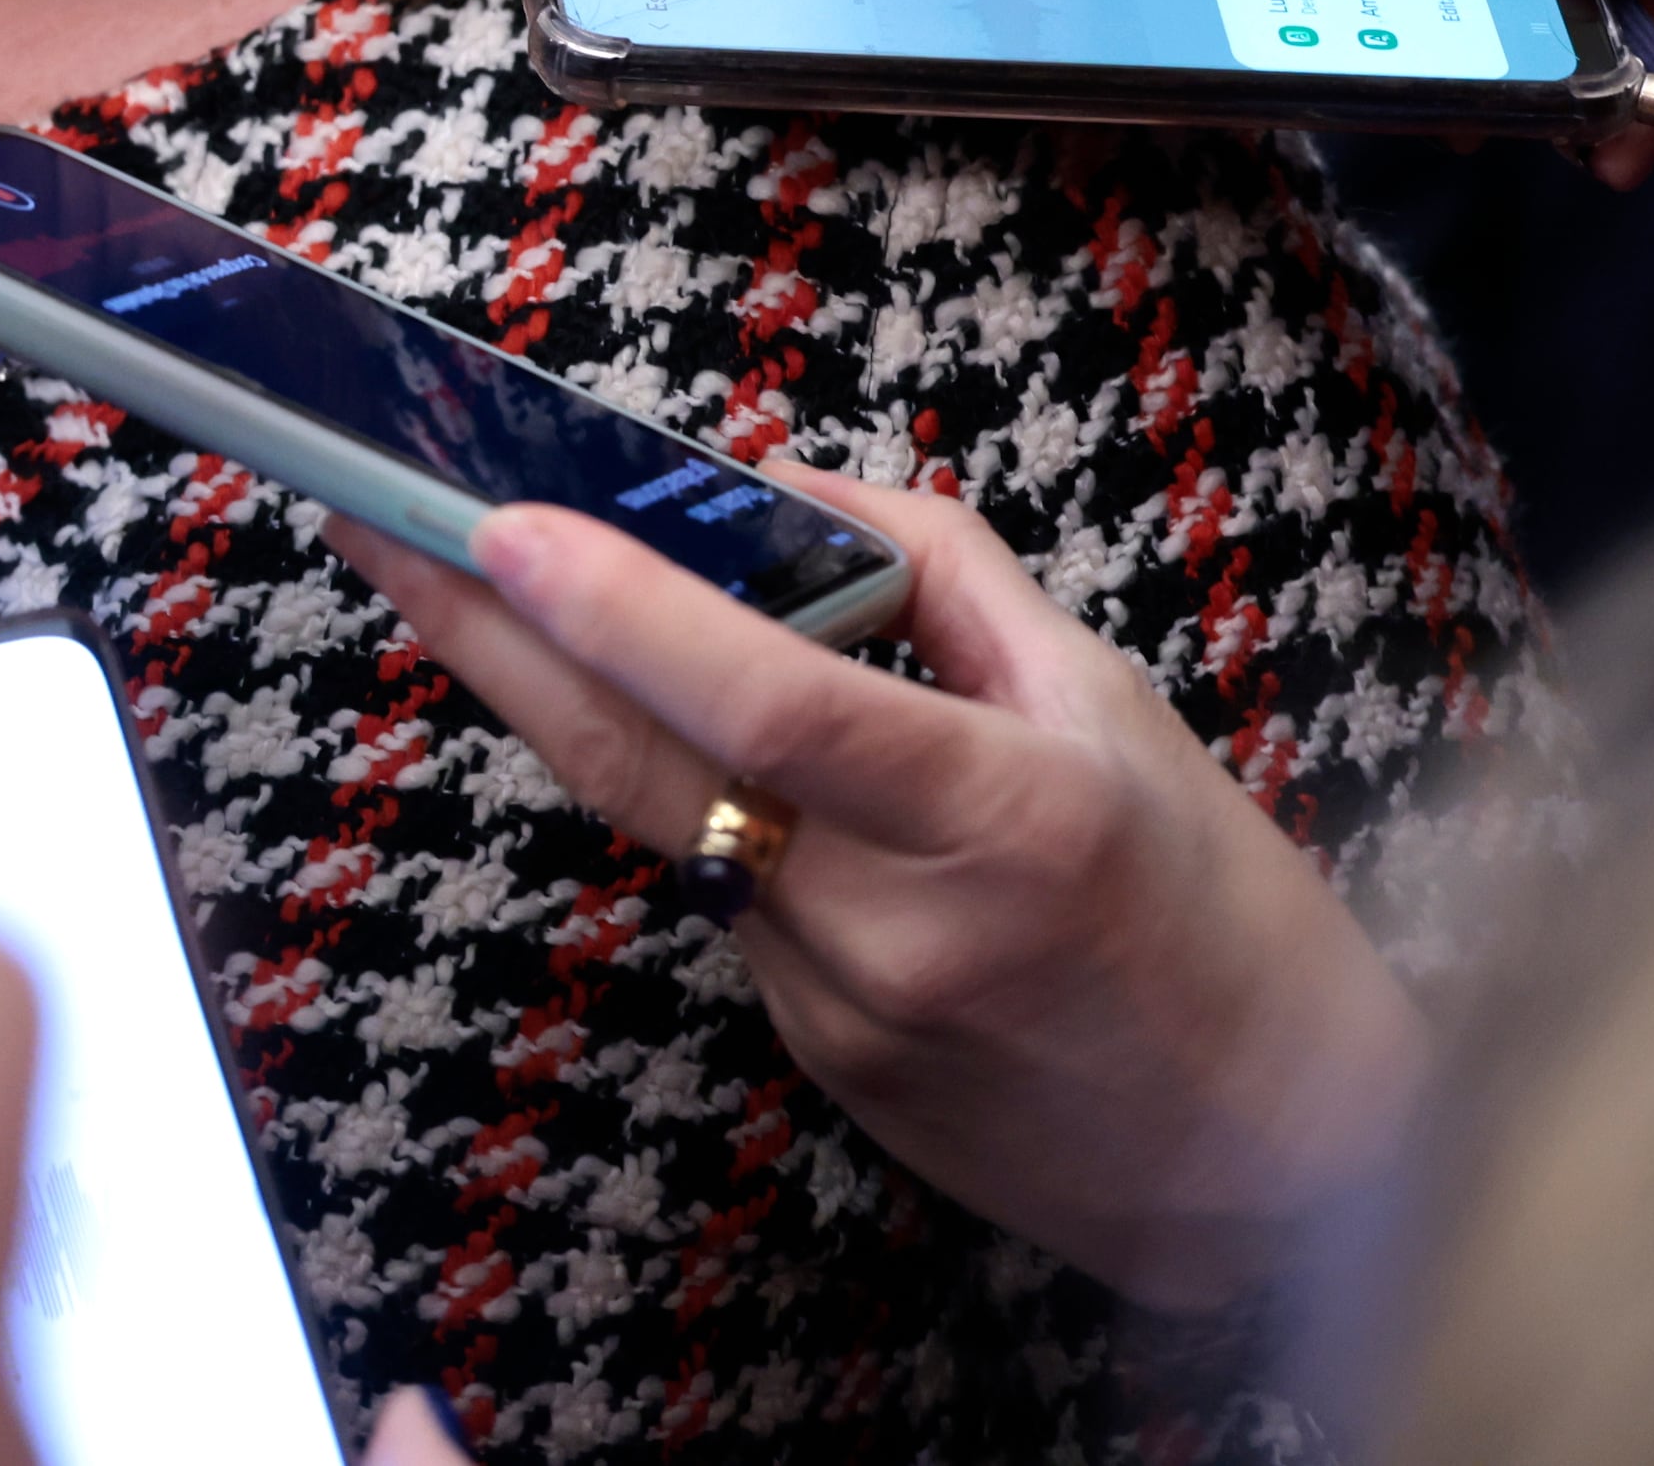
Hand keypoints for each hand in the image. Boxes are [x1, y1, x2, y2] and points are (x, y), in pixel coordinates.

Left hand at [340, 472, 1425, 1312]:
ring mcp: (840, 1011)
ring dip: (576, 704)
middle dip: (482, 634)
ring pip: (671, 825)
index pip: (769, 702)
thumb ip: (940, 577)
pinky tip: (696, 746)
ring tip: (475, 581)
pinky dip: (701, 806)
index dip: (623, 610)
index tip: (501, 521)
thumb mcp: (1113, 701)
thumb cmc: (1222, 909)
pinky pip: (726, 896)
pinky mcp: (813, 1060)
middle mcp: (898, 926)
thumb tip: (783, 487)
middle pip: (641, 764)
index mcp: (1000, 816)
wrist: (1286, 1165)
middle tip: (367, 519)